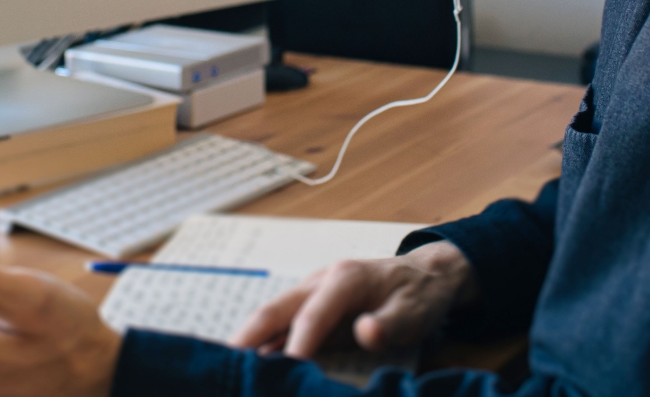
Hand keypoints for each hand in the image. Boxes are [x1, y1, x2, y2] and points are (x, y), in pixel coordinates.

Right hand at [229, 240, 475, 359]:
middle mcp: (321, 280)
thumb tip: (366, 332)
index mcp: (344, 279)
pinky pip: (283, 322)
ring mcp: (313, 289)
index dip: (294, 347)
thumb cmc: (418, 295)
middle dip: (247, 337)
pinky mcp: (312, 303)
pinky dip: (264, 341)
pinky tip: (252, 362)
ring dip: (249, 340)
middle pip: (275, 309)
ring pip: (273, 315)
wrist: (426, 275)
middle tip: (223, 363)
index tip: (281, 374)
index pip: (311, 316)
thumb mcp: (413, 313)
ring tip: (229, 367)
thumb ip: (388, 325)